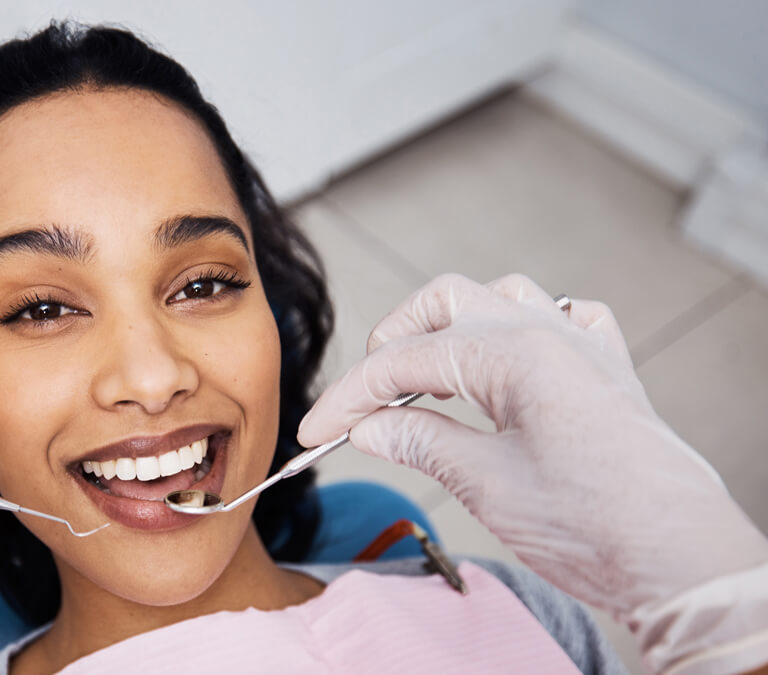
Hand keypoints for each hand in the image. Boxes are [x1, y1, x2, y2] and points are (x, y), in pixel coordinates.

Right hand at [297, 275, 767, 653]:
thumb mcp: (486, 484)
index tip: (319, 430)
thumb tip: (369, 427)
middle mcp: (550, 333)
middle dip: (394, 340)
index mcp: (515, 352)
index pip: (406, 361)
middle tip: (365, 395)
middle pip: (447, 301)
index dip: (351, 395)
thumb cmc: (596, 524)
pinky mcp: (605, 372)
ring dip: (452, 325)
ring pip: (501, 296)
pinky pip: (560, 318)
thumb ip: (420, 441)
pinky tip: (505, 362)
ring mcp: (583, 347)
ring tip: (425, 372)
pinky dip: (518, 329)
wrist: (678, 559)